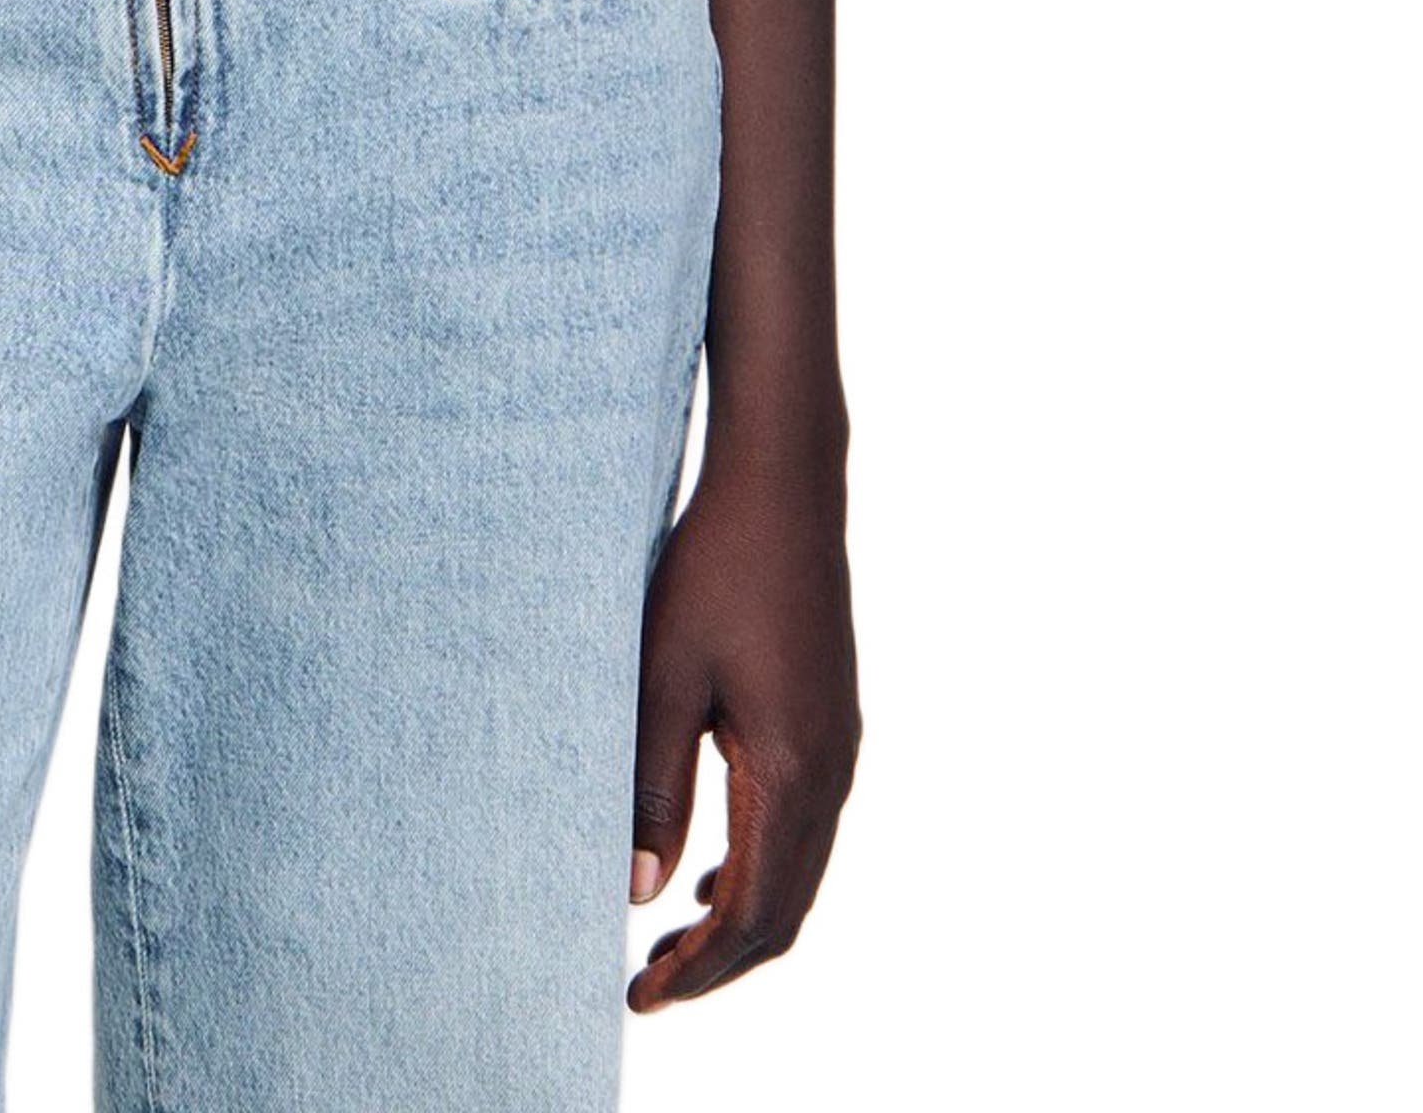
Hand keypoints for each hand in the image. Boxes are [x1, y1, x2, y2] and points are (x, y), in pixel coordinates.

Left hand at [627, 432, 859, 1009]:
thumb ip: (651, 785)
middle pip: (785, 909)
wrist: (783, 482)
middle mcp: (831, 769)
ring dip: (741, 919)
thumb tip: (640, 891)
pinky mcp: (830, 720)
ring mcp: (840, 744)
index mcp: (791, 770)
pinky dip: (762, 870)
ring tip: (671, 945)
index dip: (698, 970)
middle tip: (647, 986)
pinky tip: (710, 870)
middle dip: (719, 962)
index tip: (639, 997)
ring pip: (799, 873)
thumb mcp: (661, 673)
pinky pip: (805, 830)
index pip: (753, 912)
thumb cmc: (713, 566)